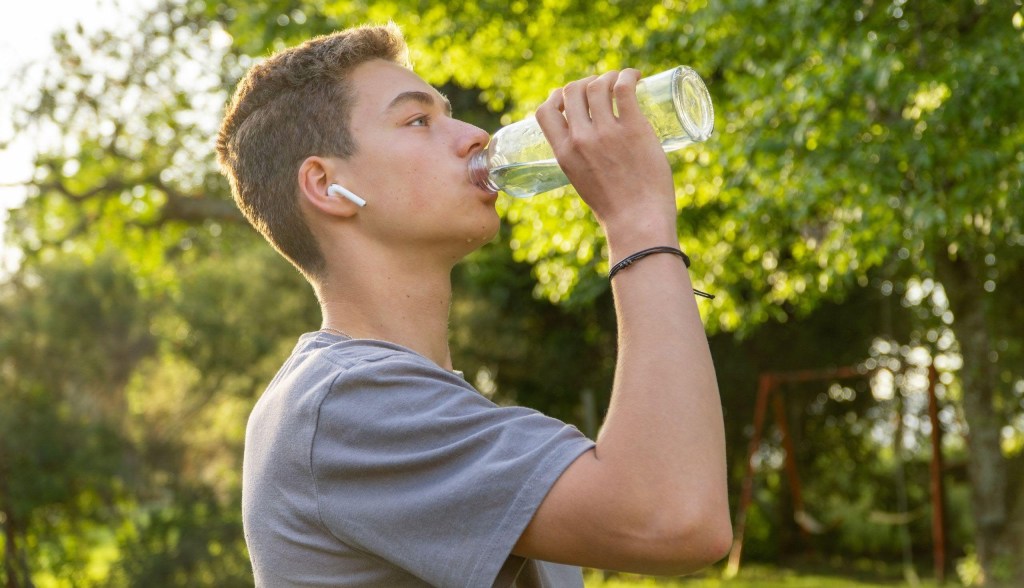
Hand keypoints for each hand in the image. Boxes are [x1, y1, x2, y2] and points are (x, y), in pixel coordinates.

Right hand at [535, 69, 676, 242]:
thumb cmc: (615, 209)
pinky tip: (636, 76)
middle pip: (572, 91)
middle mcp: (580, 139)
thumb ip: (583, 162)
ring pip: (598, 85)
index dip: (556, 97)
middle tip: (602, 86)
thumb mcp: (583, 183)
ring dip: (608, 76)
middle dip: (585, 82)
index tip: (569, 96)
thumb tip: (596, 151)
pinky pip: (624, 88)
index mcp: (563, 154)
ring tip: (621, 79)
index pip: (545, 111)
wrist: (637, 222)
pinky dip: (628, 75)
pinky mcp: (633, 128)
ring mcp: (606, 132)